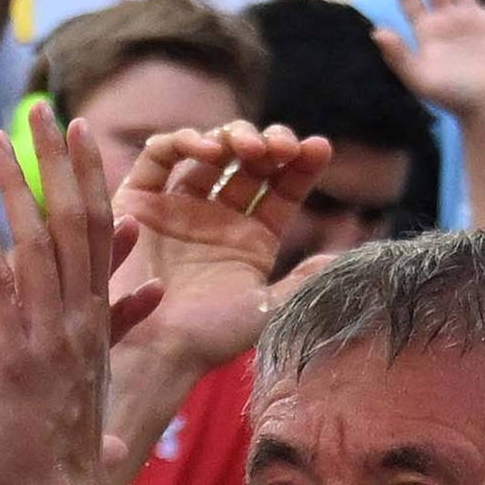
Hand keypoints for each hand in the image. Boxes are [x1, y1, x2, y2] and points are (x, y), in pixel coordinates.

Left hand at [0, 114, 140, 484]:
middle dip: (58, 163)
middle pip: (75, 224)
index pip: (99, 237)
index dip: (91, 181)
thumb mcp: (95, 391)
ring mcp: (48, 338)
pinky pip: (3, 290)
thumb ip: (110, 344)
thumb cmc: (71, 463)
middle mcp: (79, 322)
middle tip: (46, 108)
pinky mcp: (14, 360)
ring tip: (1, 138)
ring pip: (40, 245)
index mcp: (96, 327)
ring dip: (19, 186)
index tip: (82, 135)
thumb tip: (142, 306)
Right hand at [112, 122, 334, 372]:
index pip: (282, 189)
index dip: (302, 164)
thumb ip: (306, 280)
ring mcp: (177, 207)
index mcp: (251, 239)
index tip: (318, 147)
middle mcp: (216, 218)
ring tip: (248, 149)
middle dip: (268, 143)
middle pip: (248, 162)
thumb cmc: (212, 336)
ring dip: (231, 136)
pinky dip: (182, 141)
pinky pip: (159, 156)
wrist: (155, 348)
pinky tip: (207, 152)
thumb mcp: (270, 308)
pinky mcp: (138, 199)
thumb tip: (346, 259)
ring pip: (208, 151)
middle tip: (280, 147)